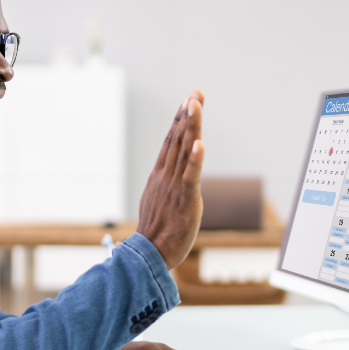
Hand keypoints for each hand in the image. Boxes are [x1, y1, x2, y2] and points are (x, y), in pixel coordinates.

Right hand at [137, 91, 205, 269]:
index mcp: (160, 176)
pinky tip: (200, 144)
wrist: (149, 256)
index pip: (171, 142)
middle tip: (195, 93)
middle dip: (187, 115)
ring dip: (190, 127)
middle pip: (178, 140)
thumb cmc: (157, 232)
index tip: (188, 100)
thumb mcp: (159, 200)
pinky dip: (195, 161)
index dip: (180, 120)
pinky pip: (190, 178)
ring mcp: (174, 187)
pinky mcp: (185, 201)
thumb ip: (167, 184)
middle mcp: (166, 177)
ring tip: (194, 105)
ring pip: (184, 152)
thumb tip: (172, 176)